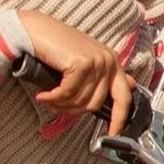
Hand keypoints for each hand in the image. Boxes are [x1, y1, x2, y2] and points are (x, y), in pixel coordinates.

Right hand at [14, 11, 135, 136]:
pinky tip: (43, 95)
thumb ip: (101, 76)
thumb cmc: (55, 47)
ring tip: (49, 98)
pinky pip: (67, 94)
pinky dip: (53, 98)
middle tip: (57, 107)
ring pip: (81, 101)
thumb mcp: (82, 63)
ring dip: (61, 105)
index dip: (120, 118)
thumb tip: (129, 85)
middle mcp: (107, 60)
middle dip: (74, 111)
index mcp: (111, 61)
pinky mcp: (81, 63)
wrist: (33, 30)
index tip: (114, 133)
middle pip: (96, 104)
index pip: (124, 96)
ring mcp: (96, 61)